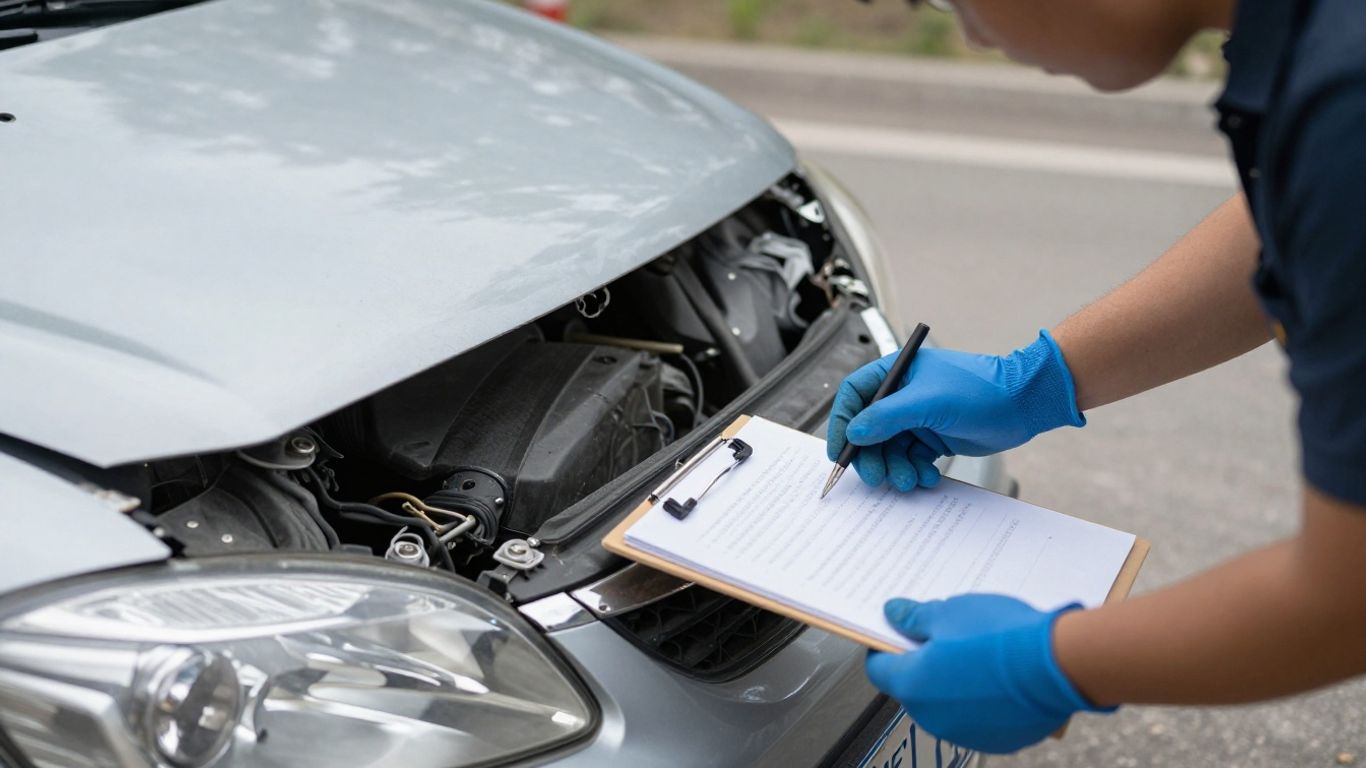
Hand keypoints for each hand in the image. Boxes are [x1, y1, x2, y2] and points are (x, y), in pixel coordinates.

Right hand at [826, 331, 1083, 489]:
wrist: (1024, 404)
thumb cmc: (981, 389)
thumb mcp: (928, 402)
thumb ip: (887, 417)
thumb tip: (854, 432)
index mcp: (896, 373)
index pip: (854, 396)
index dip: (842, 423)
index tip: (839, 451)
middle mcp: (902, 395)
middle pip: (868, 428)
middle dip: (870, 455)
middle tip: (876, 476)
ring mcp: (917, 417)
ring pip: (889, 448)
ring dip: (894, 468)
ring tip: (908, 480)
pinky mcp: (933, 437)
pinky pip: (911, 459)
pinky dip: (914, 470)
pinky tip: (926, 476)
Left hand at [866, 595, 1110, 753]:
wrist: (1058, 665)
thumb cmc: (1000, 637)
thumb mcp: (949, 612)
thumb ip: (915, 618)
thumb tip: (894, 614)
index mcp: (912, 685)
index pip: (879, 669)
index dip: (884, 646)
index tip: (896, 631)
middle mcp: (932, 718)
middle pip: (915, 686)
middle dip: (925, 661)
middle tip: (946, 634)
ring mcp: (965, 732)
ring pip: (947, 702)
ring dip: (954, 681)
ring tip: (979, 651)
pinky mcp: (997, 739)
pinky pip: (978, 716)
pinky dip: (982, 698)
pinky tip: (999, 674)